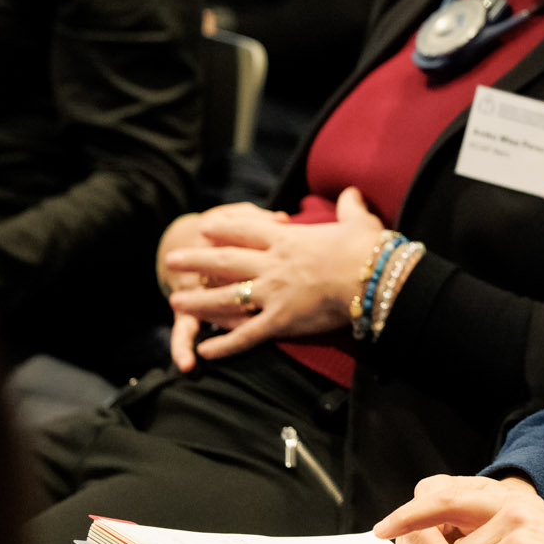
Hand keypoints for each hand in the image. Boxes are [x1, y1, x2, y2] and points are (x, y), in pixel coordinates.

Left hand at [163, 188, 383, 363]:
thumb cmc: (368, 248)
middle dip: (195, 260)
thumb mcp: (358, 221)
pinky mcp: (280, 321)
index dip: (223, 229)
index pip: (246, 231)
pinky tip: (205, 351)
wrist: (371, 275)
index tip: (204, 227)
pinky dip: (224, 345)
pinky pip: (246, 335)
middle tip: (171, 260)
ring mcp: (272, 293)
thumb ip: (349, 207)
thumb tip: (352, 193)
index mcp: (287, 239)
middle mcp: (272, 264)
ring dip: (198, 300)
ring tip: (175, 300)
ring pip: (226, 298)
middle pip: (224, 261)